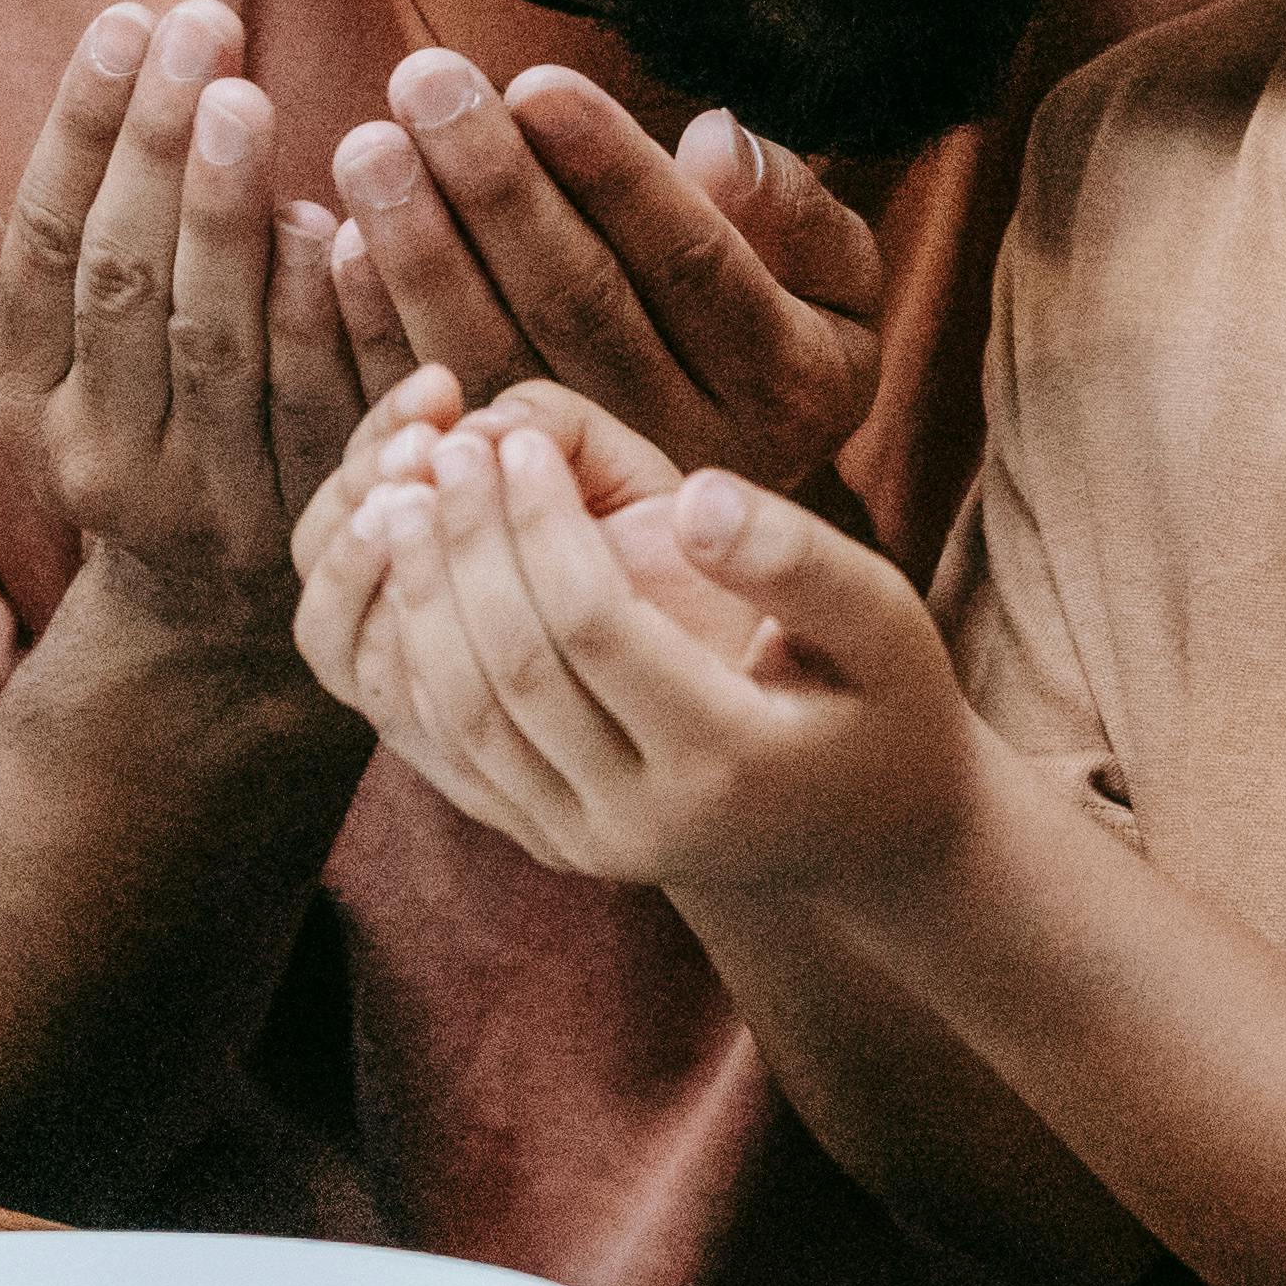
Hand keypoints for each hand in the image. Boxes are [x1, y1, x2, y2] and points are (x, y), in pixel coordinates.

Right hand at [0, 1, 390, 647]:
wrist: (213, 607)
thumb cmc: (121, 417)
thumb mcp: (25, 357)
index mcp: (17, 400)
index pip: (43, 245)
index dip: (85, 130)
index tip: (127, 19)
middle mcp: (96, 456)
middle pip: (126, 282)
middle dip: (160, 148)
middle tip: (205, 24)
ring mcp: (204, 497)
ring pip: (216, 340)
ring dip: (233, 214)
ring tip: (251, 97)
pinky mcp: (310, 515)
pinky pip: (324, 399)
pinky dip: (336, 307)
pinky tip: (352, 218)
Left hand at [303, 390, 976, 905]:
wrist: (870, 835)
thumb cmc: (885, 701)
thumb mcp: (885, 619)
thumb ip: (796, 558)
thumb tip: (693, 495)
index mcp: (727, 760)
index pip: (594, 627)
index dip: (541, 524)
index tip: (515, 438)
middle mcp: (643, 823)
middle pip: (515, 671)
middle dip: (464, 551)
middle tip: (438, 455)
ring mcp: (587, 847)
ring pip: (467, 720)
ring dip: (423, 606)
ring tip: (400, 507)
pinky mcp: (552, 846)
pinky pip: (457, 757)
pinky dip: (419, 668)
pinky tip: (411, 587)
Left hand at [324, 62, 889, 516]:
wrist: (728, 512)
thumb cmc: (780, 339)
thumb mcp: (840, 285)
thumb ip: (798, 213)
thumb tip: (716, 140)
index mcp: (785, 383)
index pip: (690, 261)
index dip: (611, 170)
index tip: (537, 82)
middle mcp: (687, 446)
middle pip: (578, 302)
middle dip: (494, 184)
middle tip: (424, 79)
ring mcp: (587, 489)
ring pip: (491, 355)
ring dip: (419, 247)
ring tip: (370, 144)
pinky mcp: (503, 504)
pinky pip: (429, 416)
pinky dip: (377, 332)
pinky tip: (341, 247)